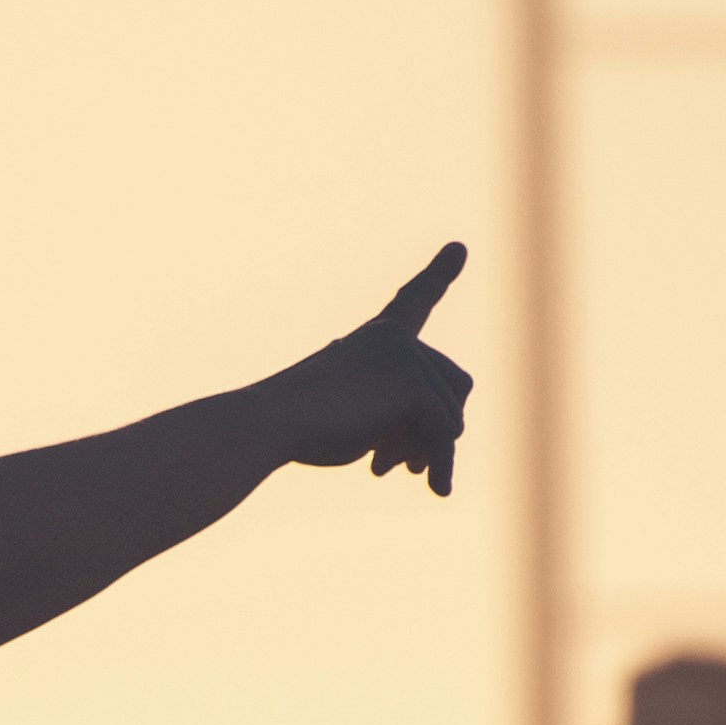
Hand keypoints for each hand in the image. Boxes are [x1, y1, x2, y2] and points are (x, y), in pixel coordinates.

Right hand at [264, 243, 471, 495]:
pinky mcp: (410, 382)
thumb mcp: (357, 416)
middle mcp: (396, 338)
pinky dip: (432, 461)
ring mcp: (405, 356)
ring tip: (383, 466)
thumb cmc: (299, 427)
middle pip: (454, 386)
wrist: (267, 423)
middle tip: (403, 466)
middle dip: (434, 431)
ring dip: (427, 452)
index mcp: (377, 338)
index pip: (413, 302)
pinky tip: (398, 475)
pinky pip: (443, 432)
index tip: (458, 249)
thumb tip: (451, 433)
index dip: (436, 275)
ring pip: (452, 415)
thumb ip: (399, 415)